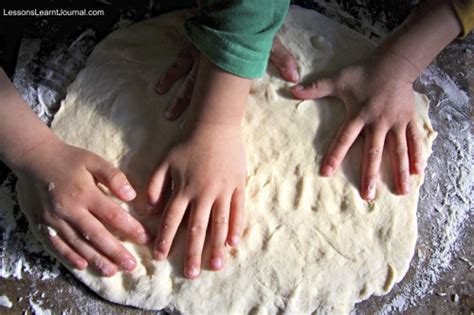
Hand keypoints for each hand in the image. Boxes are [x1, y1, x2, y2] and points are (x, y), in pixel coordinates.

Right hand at [17, 137, 149, 275]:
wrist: (33, 159)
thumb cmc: (68, 160)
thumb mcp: (93, 160)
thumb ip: (113, 176)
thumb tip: (131, 195)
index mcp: (85, 193)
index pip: (113, 215)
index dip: (131, 228)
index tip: (145, 239)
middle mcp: (69, 209)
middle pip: (96, 235)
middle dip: (116, 252)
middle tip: (131, 265)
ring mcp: (54, 220)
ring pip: (77, 244)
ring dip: (96, 259)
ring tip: (112, 271)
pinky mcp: (41, 225)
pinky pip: (56, 245)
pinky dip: (69, 257)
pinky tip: (83, 266)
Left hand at [147, 123, 245, 278]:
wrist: (215, 124)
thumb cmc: (188, 142)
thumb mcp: (164, 160)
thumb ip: (154, 185)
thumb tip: (149, 209)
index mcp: (183, 188)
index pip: (172, 220)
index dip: (166, 240)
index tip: (161, 257)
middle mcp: (203, 194)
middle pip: (197, 228)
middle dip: (193, 253)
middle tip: (192, 274)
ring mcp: (223, 190)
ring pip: (220, 223)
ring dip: (216, 246)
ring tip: (216, 266)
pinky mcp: (237, 185)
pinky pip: (238, 210)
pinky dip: (236, 227)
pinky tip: (234, 243)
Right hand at [155, 37, 298, 119]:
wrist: (232, 4)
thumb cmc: (249, 23)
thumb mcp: (268, 41)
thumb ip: (280, 58)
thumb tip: (294, 77)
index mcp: (224, 65)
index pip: (217, 90)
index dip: (210, 108)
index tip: (204, 123)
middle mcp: (207, 63)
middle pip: (195, 88)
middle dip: (186, 106)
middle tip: (178, 122)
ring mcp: (198, 54)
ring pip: (185, 78)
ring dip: (177, 96)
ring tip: (169, 113)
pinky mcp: (192, 45)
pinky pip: (178, 61)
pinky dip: (169, 74)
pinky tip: (159, 86)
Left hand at [291, 51, 423, 199]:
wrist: (395, 63)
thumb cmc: (364, 73)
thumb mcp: (339, 79)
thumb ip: (316, 88)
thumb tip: (292, 89)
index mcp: (359, 114)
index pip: (344, 138)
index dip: (335, 155)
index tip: (326, 173)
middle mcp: (378, 121)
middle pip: (374, 151)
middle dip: (370, 174)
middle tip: (368, 196)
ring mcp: (396, 122)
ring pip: (398, 150)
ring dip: (399, 171)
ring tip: (401, 192)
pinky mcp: (409, 120)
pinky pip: (414, 140)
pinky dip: (417, 156)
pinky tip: (417, 174)